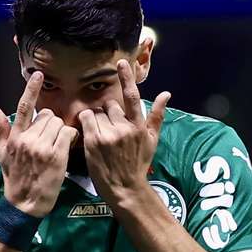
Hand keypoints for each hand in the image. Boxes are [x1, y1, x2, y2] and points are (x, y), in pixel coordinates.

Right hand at [0, 72, 77, 216]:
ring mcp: (42, 148)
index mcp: (15, 137)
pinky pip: (68, 134)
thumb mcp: (2, 154)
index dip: (31, 89)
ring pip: (59, 124)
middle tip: (50, 138)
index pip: (24, 107)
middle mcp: (27, 139)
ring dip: (61, 131)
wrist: (24, 204)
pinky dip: (71, 137)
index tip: (38, 74)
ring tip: (57, 145)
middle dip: (51, 124)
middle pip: (47, 116)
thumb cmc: (14, 178)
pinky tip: (67, 147)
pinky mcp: (56, 156)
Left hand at [78, 60, 170, 202]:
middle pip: (110, 105)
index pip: (132, 97)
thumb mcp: (152, 140)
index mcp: (139, 126)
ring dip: (97, 120)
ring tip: (102, 137)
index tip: (122, 62)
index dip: (127, 78)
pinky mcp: (93, 141)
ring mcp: (107, 134)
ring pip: (97, 113)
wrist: (125, 188)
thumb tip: (166, 94)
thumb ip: (157, 115)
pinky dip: (86, 123)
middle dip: (108, 113)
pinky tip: (90, 135)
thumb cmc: (138, 163)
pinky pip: (86, 120)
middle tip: (110, 130)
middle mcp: (124, 128)